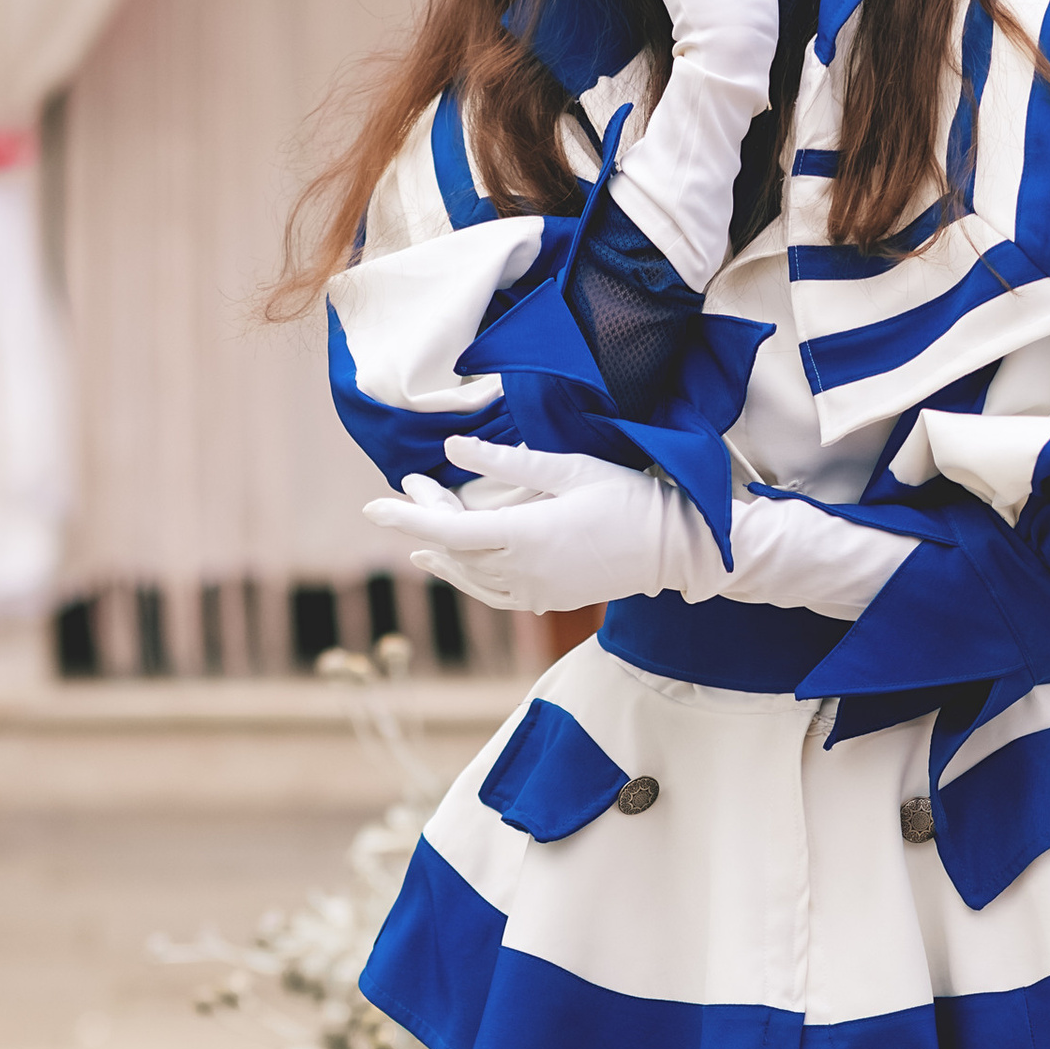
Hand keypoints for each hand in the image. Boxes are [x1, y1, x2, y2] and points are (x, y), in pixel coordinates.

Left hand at [363, 439, 691, 616]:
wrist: (676, 548)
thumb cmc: (629, 498)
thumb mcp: (570, 469)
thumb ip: (508, 462)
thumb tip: (452, 448)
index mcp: (528, 535)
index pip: (449, 532)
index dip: (407, 519)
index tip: (373, 507)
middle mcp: (525, 571)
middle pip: (456, 551)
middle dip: (427, 520)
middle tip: (410, 487)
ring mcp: (537, 591)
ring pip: (471, 577)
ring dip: (442, 555)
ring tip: (417, 538)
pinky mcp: (549, 600)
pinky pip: (493, 593)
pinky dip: (468, 577)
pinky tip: (454, 566)